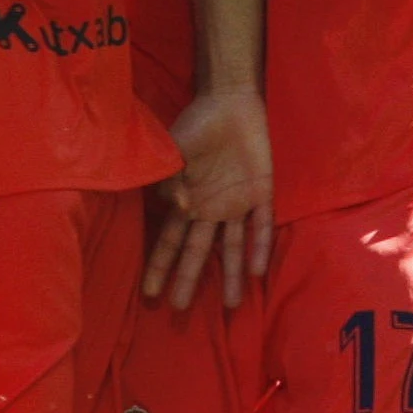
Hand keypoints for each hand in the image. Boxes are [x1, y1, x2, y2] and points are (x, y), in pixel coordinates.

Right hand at [146, 88, 273, 309]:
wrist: (231, 101)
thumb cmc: (198, 124)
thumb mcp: (176, 147)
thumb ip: (173, 177)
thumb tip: (179, 208)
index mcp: (187, 201)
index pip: (170, 240)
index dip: (160, 265)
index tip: (150, 293)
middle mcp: (211, 210)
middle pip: (199, 251)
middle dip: (189, 279)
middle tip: (180, 310)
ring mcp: (237, 204)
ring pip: (233, 247)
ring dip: (233, 274)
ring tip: (232, 305)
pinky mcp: (262, 193)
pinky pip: (263, 225)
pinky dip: (260, 246)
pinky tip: (259, 270)